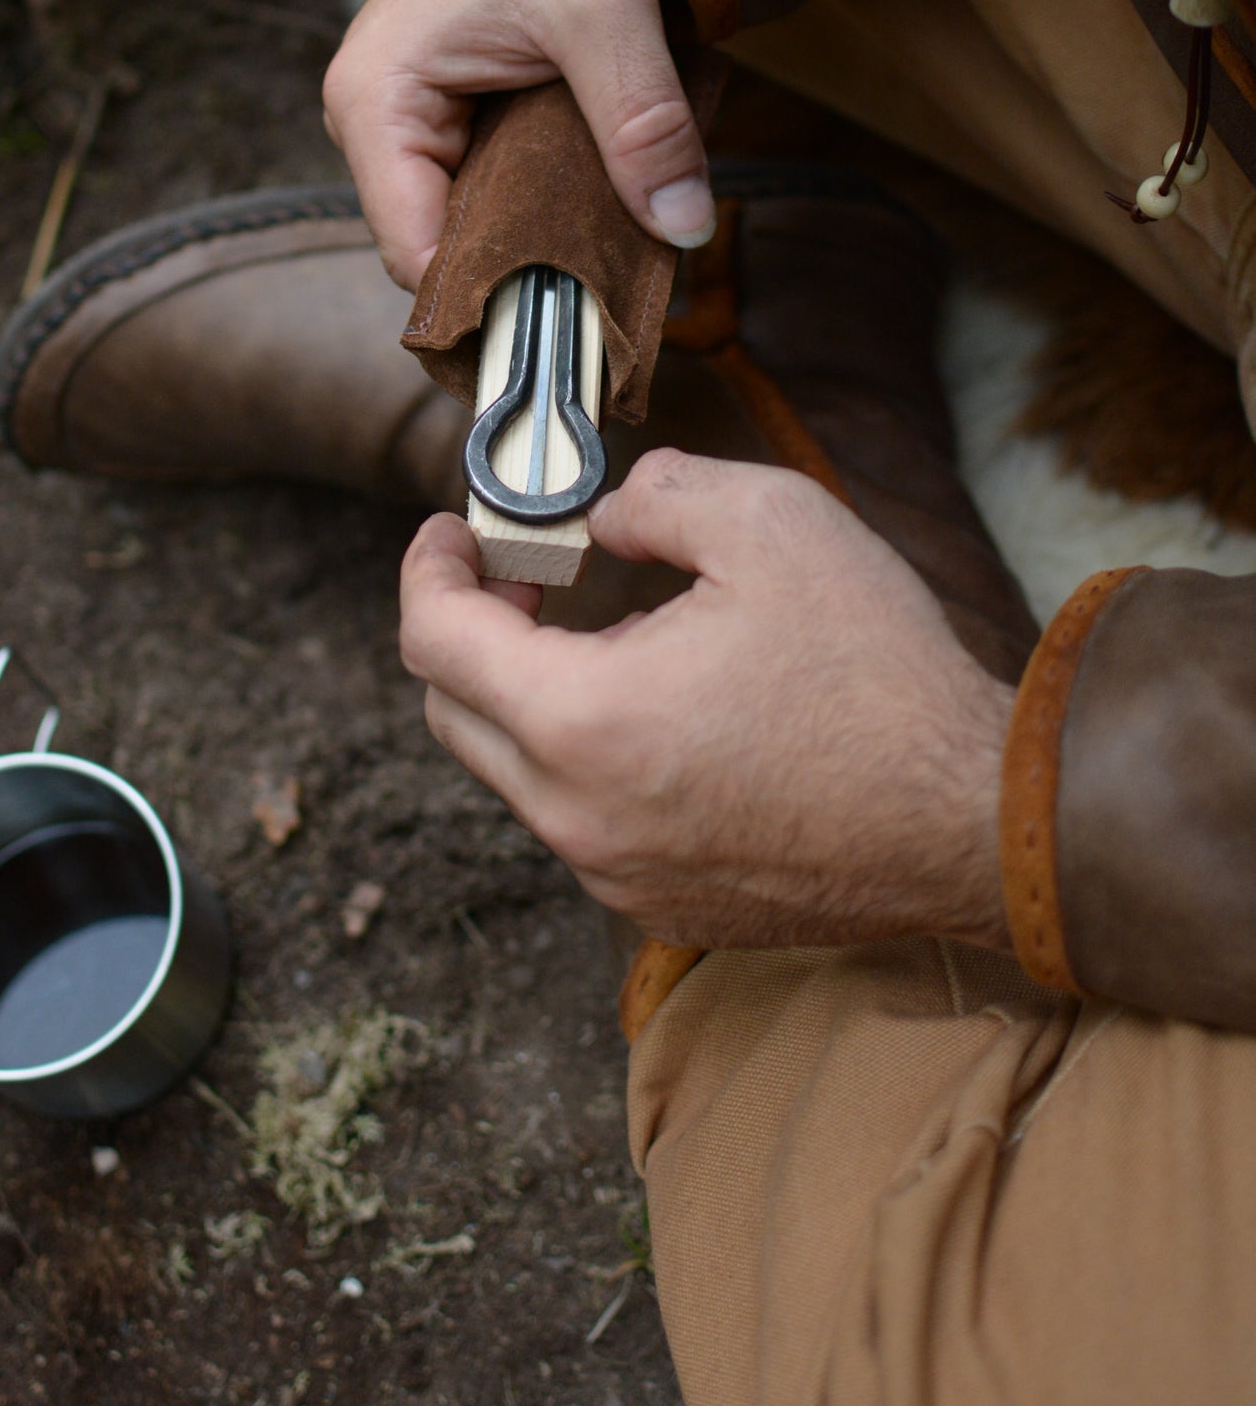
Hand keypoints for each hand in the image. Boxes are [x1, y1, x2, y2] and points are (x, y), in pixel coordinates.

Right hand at [322, 0, 715, 291]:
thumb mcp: (604, 9)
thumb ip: (641, 121)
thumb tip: (683, 225)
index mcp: (375, 105)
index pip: (416, 257)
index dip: (489, 302)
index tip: (571, 327)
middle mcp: (375, 126)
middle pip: (444, 251)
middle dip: (523, 281)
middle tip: (608, 308)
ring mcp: (412, 125)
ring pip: (474, 227)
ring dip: (542, 246)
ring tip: (614, 264)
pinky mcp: (453, 118)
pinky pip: (495, 191)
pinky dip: (548, 209)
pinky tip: (602, 219)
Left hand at [400, 451, 1014, 951]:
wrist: (976, 822)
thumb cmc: (878, 673)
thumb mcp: (770, 521)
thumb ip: (656, 495)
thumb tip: (606, 519)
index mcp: (582, 722)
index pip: (434, 641)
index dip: (429, 568)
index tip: (453, 531)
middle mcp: (577, 818)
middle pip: (453, 714)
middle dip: (470, 630)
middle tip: (528, 575)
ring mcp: (616, 877)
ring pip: (518, 774)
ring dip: (535, 697)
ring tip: (623, 637)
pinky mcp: (661, 909)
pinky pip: (582, 823)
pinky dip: (588, 759)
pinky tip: (669, 716)